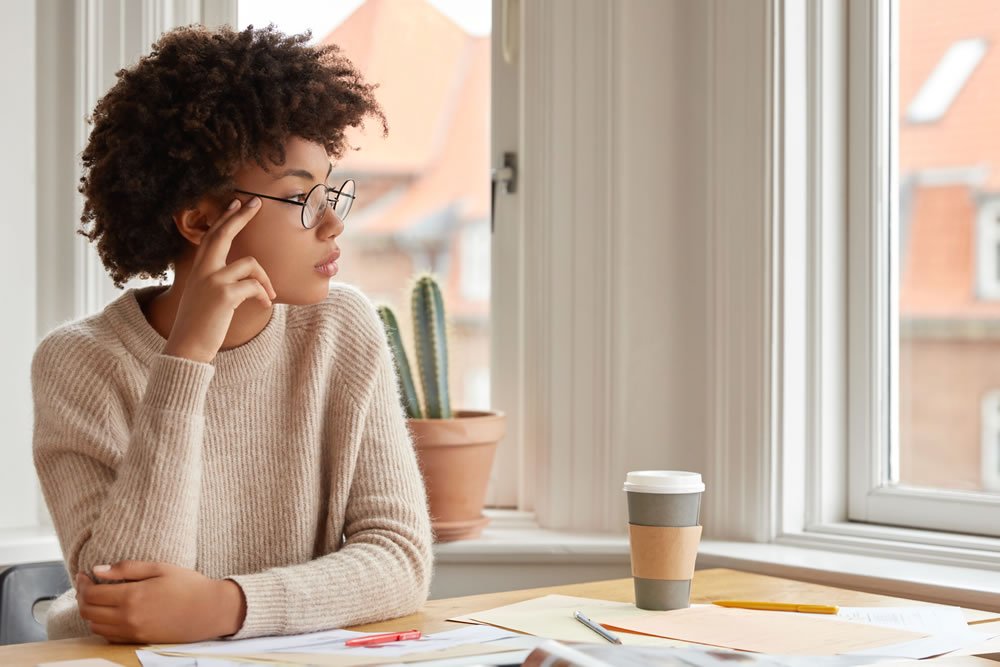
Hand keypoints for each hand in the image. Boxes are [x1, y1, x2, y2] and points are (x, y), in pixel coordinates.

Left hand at [75, 561, 245, 643]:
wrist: (210, 610)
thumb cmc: (189, 586)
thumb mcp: (159, 568)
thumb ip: (127, 568)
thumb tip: (98, 570)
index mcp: (132, 597)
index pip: (91, 594)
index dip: (82, 583)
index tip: (84, 574)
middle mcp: (128, 618)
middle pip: (88, 611)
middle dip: (82, 597)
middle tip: (87, 585)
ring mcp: (132, 632)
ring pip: (95, 626)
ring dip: (90, 612)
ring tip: (98, 598)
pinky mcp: (138, 641)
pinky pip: (109, 636)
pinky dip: (102, 625)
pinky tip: (110, 613)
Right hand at [164, 196, 277, 363]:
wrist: (187, 348)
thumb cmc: (201, 325)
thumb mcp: (206, 296)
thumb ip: (219, 280)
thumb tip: (247, 274)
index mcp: (198, 270)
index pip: (212, 236)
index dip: (225, 219)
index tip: (236, 202)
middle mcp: (203, 271)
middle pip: (223, 235)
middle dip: (240, 216)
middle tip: (256, 203)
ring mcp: (212, 281)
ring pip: (250, 264)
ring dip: (265, 280)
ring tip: (268, 296)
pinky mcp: (224, 295)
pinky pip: (254, 286)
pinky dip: (263, 295)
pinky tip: (264, 306)